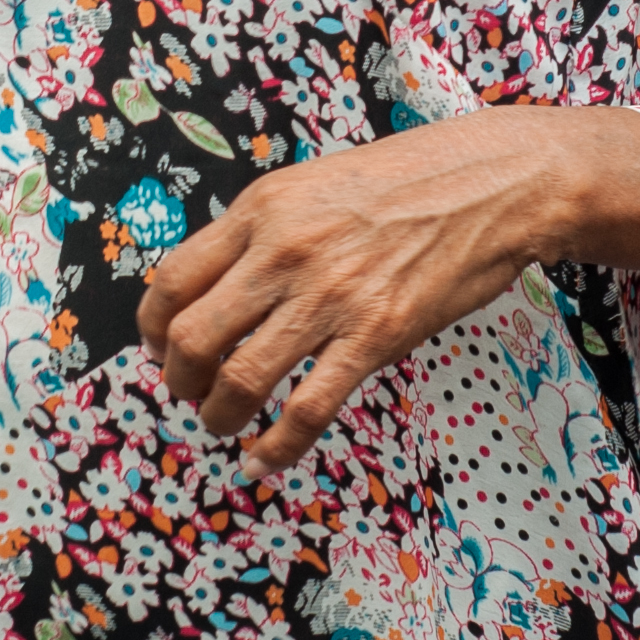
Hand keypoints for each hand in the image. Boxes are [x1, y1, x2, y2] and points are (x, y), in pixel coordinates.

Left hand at [135, 106, 639, 475]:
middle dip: (177, 377)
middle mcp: (283, 251)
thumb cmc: (403, 183)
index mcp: (261, 209)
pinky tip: (265, 456)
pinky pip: (307, 408)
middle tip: (186, 392)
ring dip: (218, 415)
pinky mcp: (375, 337)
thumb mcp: (312, 185)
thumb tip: (219, 284)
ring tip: (220, 424)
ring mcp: (329, 296)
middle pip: (193, 334)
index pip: (173, 277)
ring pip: (241, 378)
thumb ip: (263, 230)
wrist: (487, 186)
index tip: (156, 346)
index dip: (152, 324)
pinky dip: (276, 445)